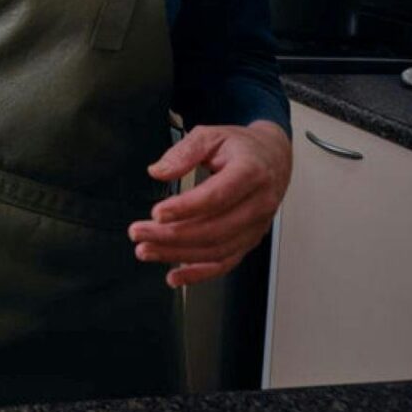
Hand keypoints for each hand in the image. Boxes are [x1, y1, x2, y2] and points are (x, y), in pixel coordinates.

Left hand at [128, 121, 291, 287]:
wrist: (272, 158)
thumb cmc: (240, 146)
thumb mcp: (211, 135)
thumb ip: (183, 152)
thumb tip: (158, 172)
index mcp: (251, 173)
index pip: (217, 197)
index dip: (186, 208)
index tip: (156, 213)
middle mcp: (258, 203)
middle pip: (214, 229)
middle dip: (172, 235)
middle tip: (139, 232)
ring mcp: (256, 226)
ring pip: (217, 249)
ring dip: (178, 255)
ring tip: (145, 250)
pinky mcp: (250, 240)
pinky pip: (225, 263)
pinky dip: (199, 274)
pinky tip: (174, 276)